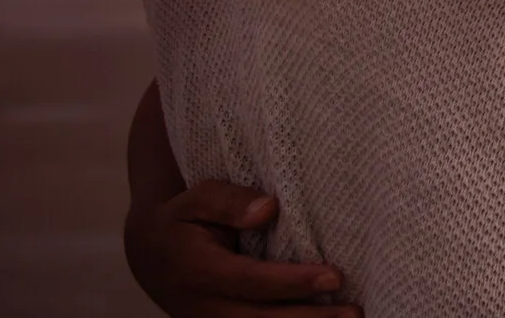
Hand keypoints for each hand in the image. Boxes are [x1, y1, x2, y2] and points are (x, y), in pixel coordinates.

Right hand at [123, 178, 358, 316]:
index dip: (293, 282)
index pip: (252, 281)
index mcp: (200, 271)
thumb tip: (269, 208)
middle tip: (354, 312)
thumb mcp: (197, 198)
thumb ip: (229, 201)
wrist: (150, 256)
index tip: (334, 276)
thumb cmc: (183, 219)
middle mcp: (204, 308)